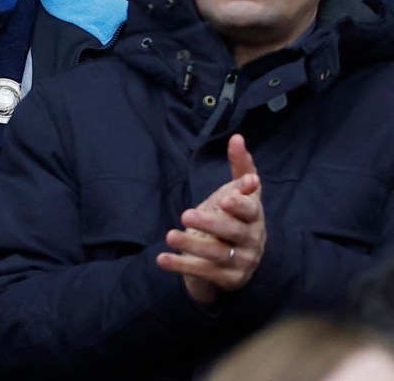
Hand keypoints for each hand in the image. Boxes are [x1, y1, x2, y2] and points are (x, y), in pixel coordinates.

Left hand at [156, 134, 266, 304]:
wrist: (233, 257)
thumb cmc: (233, 216)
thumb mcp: (236, 191)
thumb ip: (240, 166)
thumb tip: (237, 137)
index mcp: (255, 216)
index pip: (250, 209)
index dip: (240, 204)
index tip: (224, 198)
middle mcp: (252, 240)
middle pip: (233, 232)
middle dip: (211, 223)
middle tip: (187, 215)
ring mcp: (242, 262)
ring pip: (217, 254)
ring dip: (192, 245)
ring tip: (170, 235)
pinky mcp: (228, 280)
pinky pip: (203, 272)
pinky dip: (181, 265)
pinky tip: (161, 259)